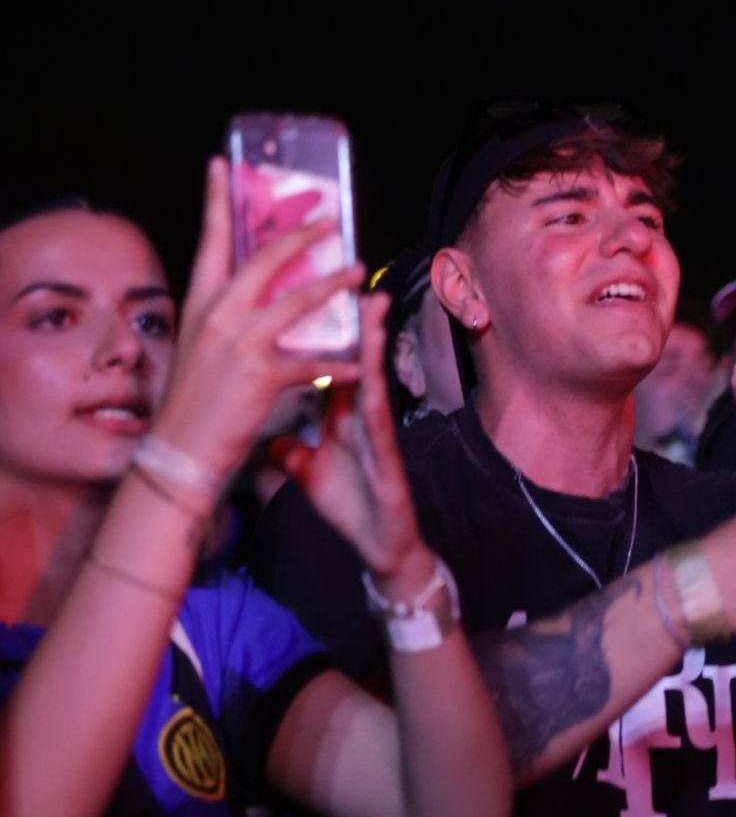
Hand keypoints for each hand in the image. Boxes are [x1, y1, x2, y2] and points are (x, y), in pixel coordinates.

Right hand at [151, 159, 365, 490]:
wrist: (180, 450)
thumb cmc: (193, 401)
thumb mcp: (200, 345)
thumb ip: (225, 315)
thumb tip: (251, 292)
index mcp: (200, 304)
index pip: (210, 242)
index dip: (218, 201)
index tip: (221, 164)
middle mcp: (218, 316)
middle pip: (263, 260)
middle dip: (300, 235)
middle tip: (330, 218)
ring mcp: (239, 343)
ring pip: (297, 301)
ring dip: (333, 284)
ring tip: (359, 270)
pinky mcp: (262, 374)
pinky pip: (313, 361)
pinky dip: (339, 364)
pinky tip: (358, 364)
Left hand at [272, 298, 431, 587]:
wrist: (379, 543)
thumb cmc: (351, 503)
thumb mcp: (308, 470)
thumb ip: (291, 449)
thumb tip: (271, 437)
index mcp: (340, 410)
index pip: (325, 358)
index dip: (319, 328)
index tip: (308, 291)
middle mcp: (359, 410)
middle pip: (351, 354)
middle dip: (350, 315)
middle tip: (344, 273)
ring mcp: (374, 426)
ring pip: (369, 373)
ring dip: (371, 338)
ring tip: (371, 301)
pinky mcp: (383, 449)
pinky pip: (374, 410)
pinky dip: (371, 383)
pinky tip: (368, 362)